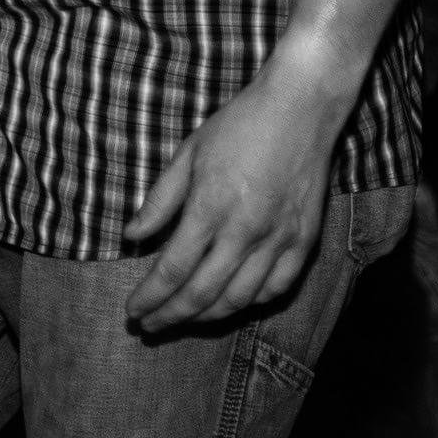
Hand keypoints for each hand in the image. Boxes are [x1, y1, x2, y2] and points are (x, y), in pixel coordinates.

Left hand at [121, 47, 346, 331]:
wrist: (300, 109)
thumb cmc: (238, 125)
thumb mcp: (188, 154)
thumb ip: (160, 200)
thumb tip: (132, 236)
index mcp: (210, 207)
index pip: (173, 268)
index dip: (150, 295)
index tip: (132, 310)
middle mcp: (245, 231)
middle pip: (203, 293)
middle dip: (171, 315)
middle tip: (148, 327)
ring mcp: (280, 239)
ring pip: (239, 298)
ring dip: (207, 317)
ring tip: (183, 319)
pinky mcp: (305, 241)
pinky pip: (276, 288)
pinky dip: (250, 303)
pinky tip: (230, 304)